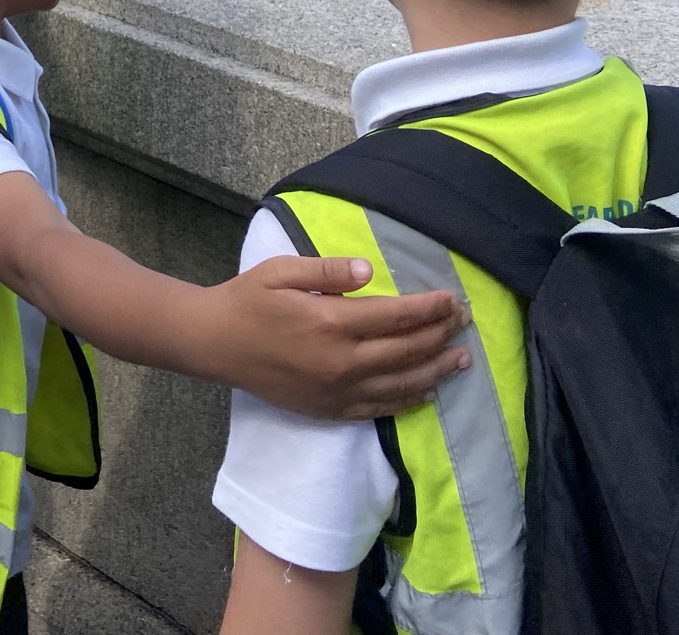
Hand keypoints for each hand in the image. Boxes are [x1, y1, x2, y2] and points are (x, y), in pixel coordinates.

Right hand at [208, 255, 471, 421]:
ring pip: (400, 383)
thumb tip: (368, 270)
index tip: (452, 298)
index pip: (396, 315)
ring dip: (436, 370)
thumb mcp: (282, 271)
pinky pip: (379, 408)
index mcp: (331, 323)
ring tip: (462, 360)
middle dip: (440, 334)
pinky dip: (408, 400)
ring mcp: (337, 390)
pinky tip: (427, 391)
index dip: (429, 307)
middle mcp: (341, 361)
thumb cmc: (248, 300)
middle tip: (464, 322)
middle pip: (406, 349)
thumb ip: (327, 272)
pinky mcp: (330, 409)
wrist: (214, 344)